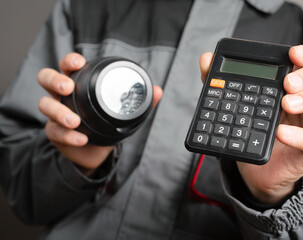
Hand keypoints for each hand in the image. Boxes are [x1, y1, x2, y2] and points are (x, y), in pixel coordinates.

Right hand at [37, 53, 162, 170]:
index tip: (79, 62)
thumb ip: (141, 101)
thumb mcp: (122, 110)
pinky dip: (69, 136)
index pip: (68, 66)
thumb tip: (158, 90)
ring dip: (58, 111)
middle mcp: (63, 96)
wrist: (94, 149)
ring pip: (44, 105)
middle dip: (55, 80)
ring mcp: (56, 114)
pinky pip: (56, 132)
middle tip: (67, 87)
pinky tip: (82, 139)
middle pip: (46, 78)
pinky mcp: (55, 133)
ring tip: (74, 120)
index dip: (70, 61)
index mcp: (78, 84)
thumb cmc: (105, 123)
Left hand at [200, 44, 302, 203]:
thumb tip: (206, 59)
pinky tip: (281, 133)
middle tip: (288, 83)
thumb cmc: (254, 130)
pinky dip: (301, 135)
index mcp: (299, 81)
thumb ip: (223, 81)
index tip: (291, 54)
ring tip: (286, 103)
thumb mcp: (239, 102)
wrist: (257, 169)